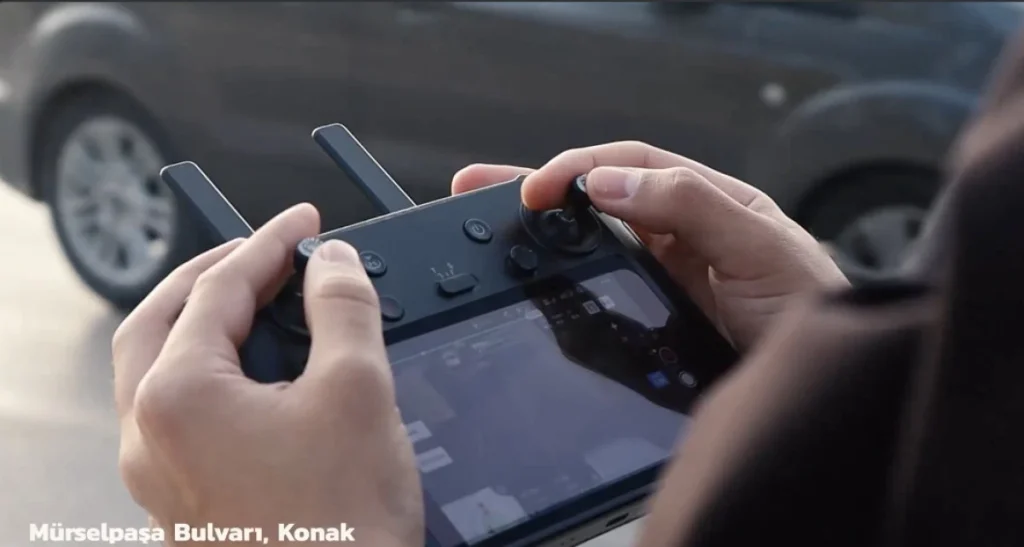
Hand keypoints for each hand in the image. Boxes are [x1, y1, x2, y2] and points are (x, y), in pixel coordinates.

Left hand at [113, 204, 422, 545]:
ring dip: (205, 324)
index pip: (217, 288)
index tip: (304, 223)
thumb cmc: (339, 526)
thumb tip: (332, 264)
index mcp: (178, 397)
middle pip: (158, 321)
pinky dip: (215, 374)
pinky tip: (263, 378)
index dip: (268, 244)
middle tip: (262, 252)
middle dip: (212, 275)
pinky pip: (182, 414)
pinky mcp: (185, 502)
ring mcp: (160, 475)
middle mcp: (150, 436)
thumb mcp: (357, 392)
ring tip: (260, 304)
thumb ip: (343, 310)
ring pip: (161, 370)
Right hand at [452, 142, 847, 349]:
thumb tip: (607, 183)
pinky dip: (565, 289)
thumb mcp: (761, 248)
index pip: (631, 167)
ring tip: (492, 231)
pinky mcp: (654, 322)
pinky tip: (539, 289)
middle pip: (598, 199)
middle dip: (539, 190)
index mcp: (708, 201)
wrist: (826, 396)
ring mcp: (665, 279)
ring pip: (592, 246)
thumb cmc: (812, 310)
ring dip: (543, 236)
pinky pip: (601, 299)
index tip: (536, 190)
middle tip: (479, 191)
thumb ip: (690, 207)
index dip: (579, 169)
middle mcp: (681, 234)